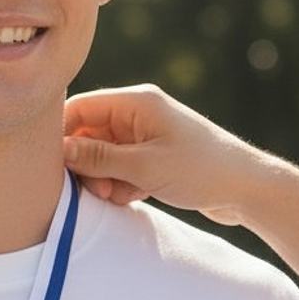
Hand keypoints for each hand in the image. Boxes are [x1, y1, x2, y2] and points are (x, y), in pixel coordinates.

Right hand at [62, 84, 265, 224]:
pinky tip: (134, 197)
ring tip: (118, 195)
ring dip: (103, 179)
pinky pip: (119, 169)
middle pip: (88, 134)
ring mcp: (145, 137)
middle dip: (85, 165)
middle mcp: (138, 114)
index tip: (52, 165)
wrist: (245, 189)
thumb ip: (98, 158)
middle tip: (96, 189)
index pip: (81, 107)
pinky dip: (120, 185)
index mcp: (137, 102)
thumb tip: (60, 151)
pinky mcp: (152, 157)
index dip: (62, 134)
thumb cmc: (201, 170)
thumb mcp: (143, 166)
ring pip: (102, 157)